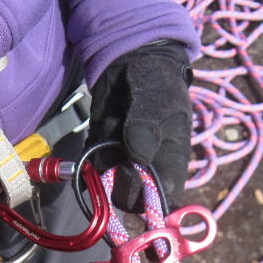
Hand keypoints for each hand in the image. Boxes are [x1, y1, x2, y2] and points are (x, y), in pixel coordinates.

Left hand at [87, 39, 192, 212]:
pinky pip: (91, 166)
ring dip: (104, 159)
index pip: (163, 199)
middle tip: (118, 151)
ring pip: (107, 183)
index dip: (148, 201)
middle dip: (119, 181)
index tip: (134, 180)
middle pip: (131, 200)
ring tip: (114, 125)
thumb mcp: (156, 98)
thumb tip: (138, 157)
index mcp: (172, 163)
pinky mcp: (102, 153)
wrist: (131, 61)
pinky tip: (104, 125)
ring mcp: (122, 164)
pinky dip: (91, 150)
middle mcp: (147, 170)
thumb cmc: (156, 81)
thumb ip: (147, 126)